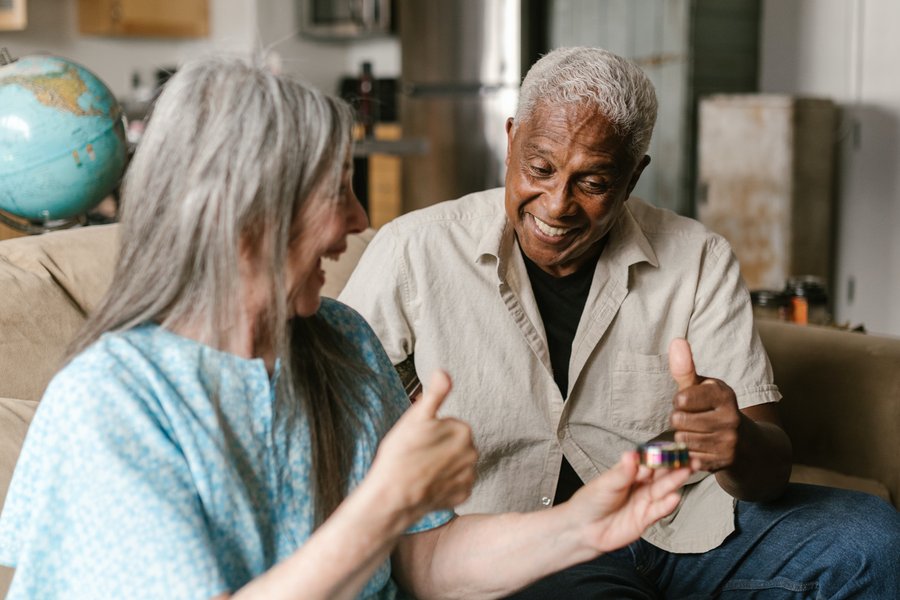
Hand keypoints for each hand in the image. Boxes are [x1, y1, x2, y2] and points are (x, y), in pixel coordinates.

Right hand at [368, 370, 476, 521]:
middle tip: (417, 454)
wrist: (393, 495)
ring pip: (456, 463)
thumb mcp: (416, 417)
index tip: (417, 439)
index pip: (448, 424)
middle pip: (454, 444)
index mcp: (463, 430)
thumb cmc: (401, 454)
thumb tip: (444, 372)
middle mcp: (472, 452)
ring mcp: (469, 476)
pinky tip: (428, 483)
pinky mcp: (464, 494)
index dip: (430, 430)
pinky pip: (456, 484)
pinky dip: (444, 484)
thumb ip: (435, 394)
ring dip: (443, 465)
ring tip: (421, 469)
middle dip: (439, 447)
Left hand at [567, 452, 689, 552]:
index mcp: (630, 472)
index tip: (675, 447)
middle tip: (690, 458)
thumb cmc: (591, 501)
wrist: (583, 529)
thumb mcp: (606, 484)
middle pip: (661, 474)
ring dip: (676, 481)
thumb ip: (622, 472)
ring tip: (688, 471)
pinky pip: (659, 510)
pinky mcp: (645, 519)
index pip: (649, 461)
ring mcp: (644, 502)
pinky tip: (675, 497)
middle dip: (676, 466)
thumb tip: (632, 454)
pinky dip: (667, 504)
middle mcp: (640, 486)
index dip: (662, 454)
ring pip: (664, 490)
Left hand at [668, 338, 742, 471]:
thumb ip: (685, 367)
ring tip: (698, 431)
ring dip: (683, 436)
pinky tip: (702, 447)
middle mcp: (731, 417)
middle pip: (678, 420)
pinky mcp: (723, 462)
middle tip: (694, 419)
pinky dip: (690, 453)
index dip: (680, 401)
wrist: (747, 443)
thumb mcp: (702, 387)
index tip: (690, 401)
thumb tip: (676, 341)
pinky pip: (688, 457)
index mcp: (725, 393)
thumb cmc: (715, 408)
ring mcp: (729, 441)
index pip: (681, 398)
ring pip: (682, 439)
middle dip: (680, 420)